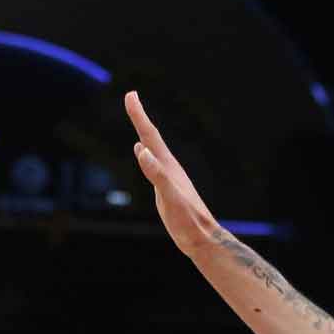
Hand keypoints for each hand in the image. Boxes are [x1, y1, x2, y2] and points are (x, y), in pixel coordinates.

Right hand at [124, 91, 220, 257]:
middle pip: (151, 137)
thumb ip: (157, 174)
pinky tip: (144, 154)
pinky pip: (154, 165)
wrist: (202, 238)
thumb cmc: (187, 220)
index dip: (139, 115)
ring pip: (153, 149)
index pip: (150, 136)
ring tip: (138, 121)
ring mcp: (168, 177)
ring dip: (144, 133)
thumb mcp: (170, 197)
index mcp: (167, 166)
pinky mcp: (167, 189)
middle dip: (139, 117)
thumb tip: (142, 150)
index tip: (130, 94)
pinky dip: (146, 155)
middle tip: (131, 96)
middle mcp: (168, 167)